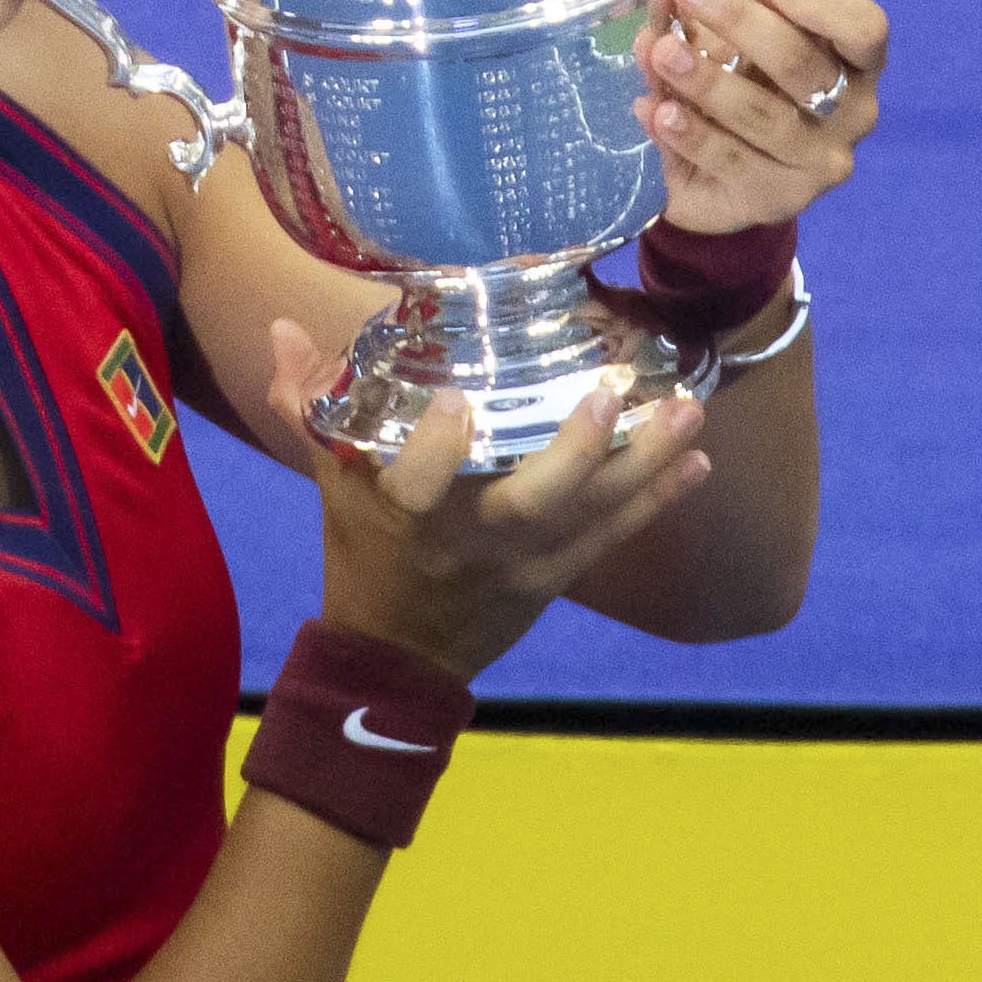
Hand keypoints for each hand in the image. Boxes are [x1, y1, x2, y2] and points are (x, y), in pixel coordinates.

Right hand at [266, 319, 715, 681]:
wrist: (398, 656)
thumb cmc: (363, 552)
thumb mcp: (329, 481)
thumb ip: (307, 401)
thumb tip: (283, 325)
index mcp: (401, 513)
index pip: (415, 483)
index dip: (438, 446)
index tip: (460, 397)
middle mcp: (467, 539)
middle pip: (528, 500)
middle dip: (574, 451)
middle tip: (609, 395)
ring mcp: (519, 563)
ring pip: (587, 515)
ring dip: (643, 465)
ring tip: (688, 413)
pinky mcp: (554, 578)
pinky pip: (610, 538)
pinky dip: (656, 501)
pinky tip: (698, 462)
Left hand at [641, 0, 890, 236]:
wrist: (720, 182)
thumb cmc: (748, 89)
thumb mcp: (754, 37)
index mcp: (858, 67)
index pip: (866, 30)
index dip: (820, 3)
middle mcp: (852, 117)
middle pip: (804, 66)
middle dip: (741, 24)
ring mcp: (816, 166)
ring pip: (763, 117)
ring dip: (706, 80)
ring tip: (660, 52)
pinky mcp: (774, 200)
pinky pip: (728, 160)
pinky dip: (687, 132)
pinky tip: (654, 109)